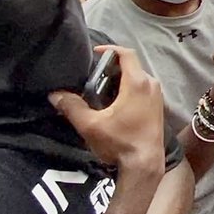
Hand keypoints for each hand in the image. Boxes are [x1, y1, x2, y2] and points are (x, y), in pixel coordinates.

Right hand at [49, 46, 165, 174]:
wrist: (145, 164)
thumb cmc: (120, 142)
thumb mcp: (91, 125)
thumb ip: (72, 107)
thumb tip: (55, 95)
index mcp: (138, 82)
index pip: (127, 54)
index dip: (110, 49)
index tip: (96, 53)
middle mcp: (151, 84)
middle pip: (131, 66)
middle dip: (112, 68)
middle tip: (93, 75)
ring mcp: (157, 96)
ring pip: (137, 78)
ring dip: (120, 80)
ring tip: (100, 90)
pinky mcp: (158, 107)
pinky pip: (142, 89)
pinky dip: (128, 90)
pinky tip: (114, 103)